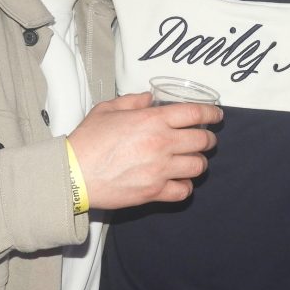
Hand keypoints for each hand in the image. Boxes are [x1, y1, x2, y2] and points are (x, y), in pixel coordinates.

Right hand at [68, 92, 221, 207]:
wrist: (72, 175)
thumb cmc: (87, 141)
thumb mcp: (107, 110)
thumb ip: (132, 101)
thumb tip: (150, 98)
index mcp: (152, 120)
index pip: (195, 113)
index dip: (211, 113)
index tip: (217, 115)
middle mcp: (162, 143)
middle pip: (202, 140)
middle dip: (208, 139)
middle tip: (205, 139)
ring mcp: (160, 169)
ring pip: (198, 166)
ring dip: (199, 162)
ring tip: (192, 160)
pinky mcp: (154, 192)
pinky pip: (184, 191)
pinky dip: (185, 186)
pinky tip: (179, 181)